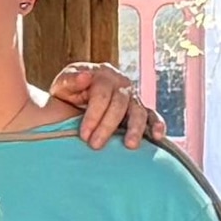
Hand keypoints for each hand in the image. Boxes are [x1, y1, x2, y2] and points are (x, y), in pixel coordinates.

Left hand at [49, 59, 167, 150]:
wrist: (76, 100)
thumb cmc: (68, 93)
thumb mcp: (62, 85)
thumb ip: (70, 80)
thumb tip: (85, 77)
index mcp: (102, 75)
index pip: (102, 95)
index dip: (93, 115)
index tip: (83, 135)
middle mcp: (121, 83)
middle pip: (120, 105)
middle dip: (107, 126)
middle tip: (95, 145)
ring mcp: (132, 97)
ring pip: (139, 111)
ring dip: (135, 128)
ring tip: (130, 145)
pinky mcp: (140, 110)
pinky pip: (152, 116)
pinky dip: (157, 125)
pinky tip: (157, 137)